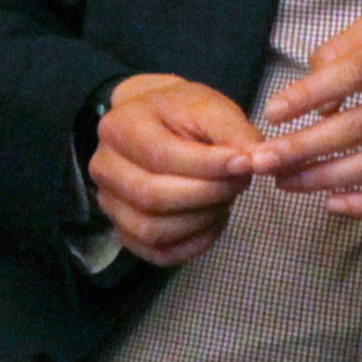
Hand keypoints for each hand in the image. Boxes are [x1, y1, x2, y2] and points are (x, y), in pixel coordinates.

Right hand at [88, 74, 257, 266]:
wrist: (157, 123)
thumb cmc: (183, 113)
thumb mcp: (211, 108)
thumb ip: (235, 132)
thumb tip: (257, 162)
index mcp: (120, 126)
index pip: (161, 156)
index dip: (208, 166)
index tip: (246, 163)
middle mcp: (104, 167)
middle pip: (153, 196)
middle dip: (207, 194)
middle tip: (240, 183)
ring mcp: (109, 203)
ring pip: (153, 230)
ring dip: (201, 220)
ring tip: (226, 199)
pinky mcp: (123, 230)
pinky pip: (158, 253)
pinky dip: (193, 245)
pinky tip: (214, 221)